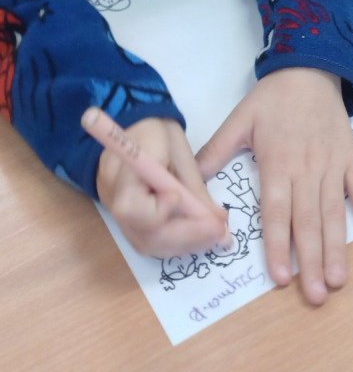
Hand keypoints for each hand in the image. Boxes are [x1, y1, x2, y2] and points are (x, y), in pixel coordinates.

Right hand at [96, 116, 228, 256]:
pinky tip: (200, 235)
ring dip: (185, 245)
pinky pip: (149, 241)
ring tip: (216, 236)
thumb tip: (218, 219)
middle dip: (185, 237)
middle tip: (220, 233)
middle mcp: (112, 198)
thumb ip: (194, 186)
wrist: (135, 127)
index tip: (181, 199)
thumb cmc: (157, 132)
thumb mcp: (179, 150)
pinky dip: (177, 243)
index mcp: (122, 170)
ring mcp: (117, 213)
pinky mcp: (127, 221)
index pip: (130, 206)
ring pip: (147, 244)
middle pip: (143, 234)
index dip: (158, 212)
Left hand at [195, 68, 352, 305]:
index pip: (276, 212)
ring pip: (334, 212)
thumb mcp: (239, 120)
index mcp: (277, 162)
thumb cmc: (272, 98)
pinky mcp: (351, 159)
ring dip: (338, 248)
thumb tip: (189, 183)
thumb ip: (215, 152)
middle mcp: (306, 169)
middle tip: (315, 295)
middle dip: (311, 260)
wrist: (310, 68)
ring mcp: (332, 165)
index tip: (280, 276)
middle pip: (308, 221)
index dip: (278, 245)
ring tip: (339, 280)